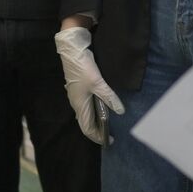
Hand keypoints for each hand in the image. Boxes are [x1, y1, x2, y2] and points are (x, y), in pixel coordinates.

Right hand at [55, 26, 124, 144]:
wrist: (72, 49)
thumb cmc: (83, 68)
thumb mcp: (98, 82)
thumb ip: (109, 97)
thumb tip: (120, 111)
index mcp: (79, 105)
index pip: (87, 128)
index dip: (98, 137)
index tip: (110, 142)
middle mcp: (76, 102)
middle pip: (86, 122)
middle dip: (98, 130)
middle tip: (111, 134)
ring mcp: (77, 94)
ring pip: (86, 113)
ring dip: (96, 120)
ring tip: (108, 122)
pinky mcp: (79, 87)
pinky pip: (86, 104)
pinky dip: (95, 109)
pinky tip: (102, 105)